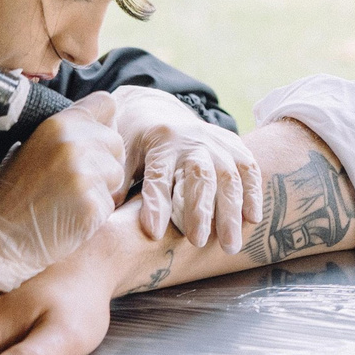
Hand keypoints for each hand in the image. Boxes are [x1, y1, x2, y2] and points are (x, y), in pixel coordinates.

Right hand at [0, 104, 123, 291]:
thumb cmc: (12, 195)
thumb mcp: (32, 147)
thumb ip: (65, 133)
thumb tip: (97, 124)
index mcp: (57, 124)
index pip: (105, 104)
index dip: (103, 124)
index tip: (93, 142)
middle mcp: (72, 143)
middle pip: (116, 142)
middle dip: (105, 162)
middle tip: (77, 182)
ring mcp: (83, 173)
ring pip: (117, 174)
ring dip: (103, 188)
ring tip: (70, 199)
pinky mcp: (91, 204)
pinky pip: (111, 203)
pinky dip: (97, 213)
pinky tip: (71, 216)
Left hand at [103, 88, 262, 250]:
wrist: (156, 110)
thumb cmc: (135, 143)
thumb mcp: (120, 155)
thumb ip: (116, 182)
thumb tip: (101, 213)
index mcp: (159, 143)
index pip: (158, 175)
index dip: (155, 203)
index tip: (153, 232)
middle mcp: (190, 141)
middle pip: (199, 175)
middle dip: (201, 211)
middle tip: (199, 242)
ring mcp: (215, 142)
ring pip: (228, 175)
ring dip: (231, 210)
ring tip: (230, 245)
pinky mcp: (233, 146)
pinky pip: (248, 168)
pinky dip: (253, 192)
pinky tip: (253, 218)